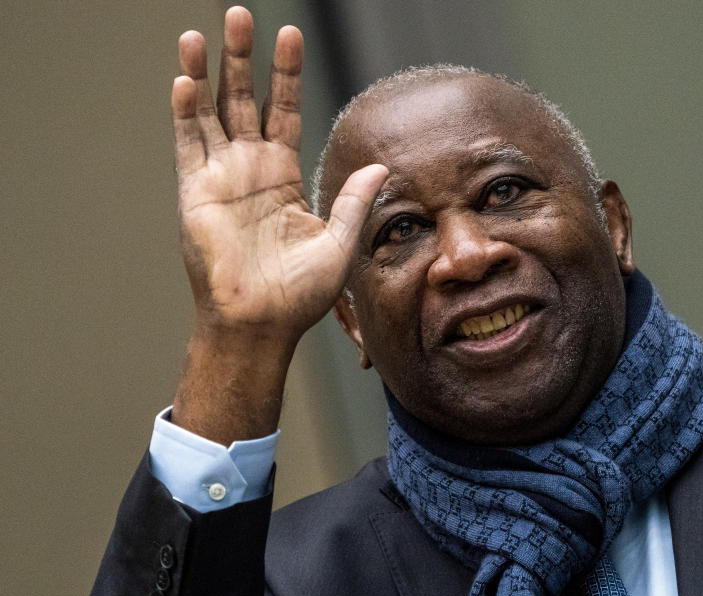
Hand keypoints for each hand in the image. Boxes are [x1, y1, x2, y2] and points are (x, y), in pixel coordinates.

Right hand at [169, 7, 385, 442]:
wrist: (260, 323)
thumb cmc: (300, 294)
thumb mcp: (340, 243)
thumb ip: (355, 201)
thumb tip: (382, 167)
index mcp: (284, 175)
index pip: (286, 111)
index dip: (287, 74)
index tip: (291, 35)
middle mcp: (250, 168)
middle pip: (245, 99)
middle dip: (244, 58)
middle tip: (242, 14)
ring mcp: (220, 178)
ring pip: (211, 112)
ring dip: (206, 72)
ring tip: (203, 32)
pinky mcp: (195, 193)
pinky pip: (188, 144)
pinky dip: (185, 113)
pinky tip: (186, 79)